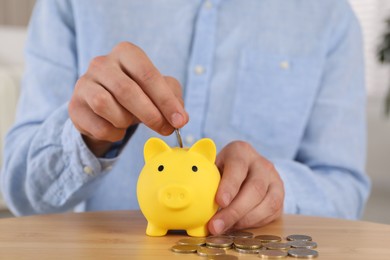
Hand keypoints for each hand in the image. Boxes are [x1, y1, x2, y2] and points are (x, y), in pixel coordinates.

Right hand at [69, 42, 187, 155]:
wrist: (105, 106)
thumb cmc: (137, 94)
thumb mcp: (158, 90)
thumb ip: (172, 98)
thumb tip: (180, 118)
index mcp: (126, 53)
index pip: (147, 74)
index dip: (166, 100)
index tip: (180, 120)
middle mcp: (101, 63)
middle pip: (126, 90)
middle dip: (150, 114)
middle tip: (165, 129)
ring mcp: (84, 83)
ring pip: (105, 105)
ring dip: (125, 120)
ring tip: (131, 122)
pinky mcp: (74, 106)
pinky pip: (97, 125)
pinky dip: (113, 133)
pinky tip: (117, 129)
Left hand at [208, 141, 284, 233]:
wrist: (247, 169)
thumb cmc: (222, 169)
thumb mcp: (213, 167)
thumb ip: (205, 178)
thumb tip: (187, 200)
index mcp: (241, 151)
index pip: (238, 165)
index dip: (230, 184)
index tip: (219, 201)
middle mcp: (261, 164)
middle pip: (255, 188)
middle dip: (234, 210)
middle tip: (215, 225)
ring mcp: (274, 180)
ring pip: (267, 202)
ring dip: (244, 220)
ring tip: (224, 229)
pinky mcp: (280, 196)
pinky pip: (272, 213)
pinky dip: (253, 223)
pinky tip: (236, 227)